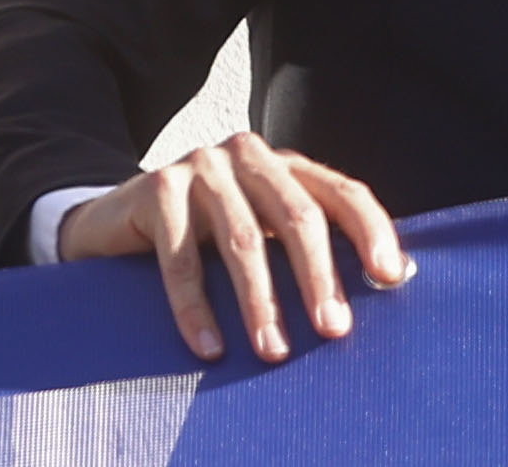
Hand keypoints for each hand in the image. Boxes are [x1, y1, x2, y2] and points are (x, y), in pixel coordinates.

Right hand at [56, 132, 410, 363]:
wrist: (114, 219)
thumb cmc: (203, 232)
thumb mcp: (260, 227)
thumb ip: (309, 244)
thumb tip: (393, 278)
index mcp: (286, 164)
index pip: (342, 193)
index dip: (371, 232)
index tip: (392, 277)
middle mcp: (249, 156)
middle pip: (298, 217)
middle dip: (319, 277)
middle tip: (334, 328)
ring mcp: (202, 167)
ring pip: (243, 240)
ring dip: (261, 303)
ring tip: (274, 351)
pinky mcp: (158, 190)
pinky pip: (182, 259)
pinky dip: (197, 309)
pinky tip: (210, 347)